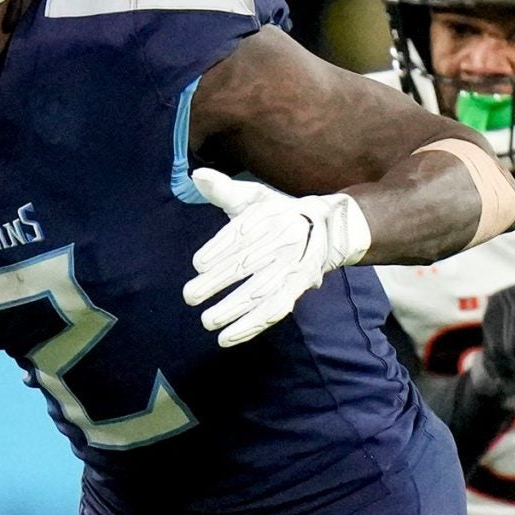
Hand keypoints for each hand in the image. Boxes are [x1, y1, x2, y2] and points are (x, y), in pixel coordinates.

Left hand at [183, 168, 373, 347]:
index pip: (242, 233)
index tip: (199, 263)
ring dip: (234, 309)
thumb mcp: (252, 197)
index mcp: (270, 216)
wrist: (325, 227)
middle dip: (218, 282)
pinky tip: (227, 339)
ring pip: (261, 292)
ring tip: (207, 322)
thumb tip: (197, 175)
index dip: (220, 249)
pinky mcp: (297, 288)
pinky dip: (250, 327)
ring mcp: (291, 267)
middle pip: (247, 265)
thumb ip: (223, 190)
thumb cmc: (277, 212)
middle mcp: (282, 241)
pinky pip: (275, 310)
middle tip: (190, 295)